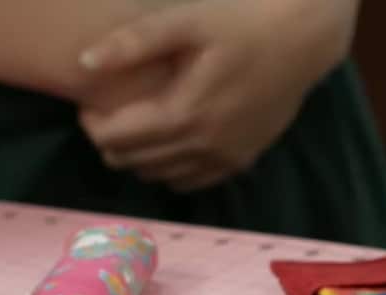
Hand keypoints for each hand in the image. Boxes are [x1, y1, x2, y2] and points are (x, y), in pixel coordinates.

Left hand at [76, 0, 357, 191]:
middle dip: (111, 141)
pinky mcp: (242, 161)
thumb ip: (132, 43)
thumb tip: (84, 63)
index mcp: (183, 113)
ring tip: (138, 126)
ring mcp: (225, 158)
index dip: (92, 124)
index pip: (116, 138)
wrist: (301, 40)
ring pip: (161, 176)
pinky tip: (170, 145)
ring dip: (140, 157)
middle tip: (110, 113)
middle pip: (134, 162)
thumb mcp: (184, 21)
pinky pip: (193, 182)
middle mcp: (203, 146)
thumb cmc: (240, 24)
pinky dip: (171, 170)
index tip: (90, 103)